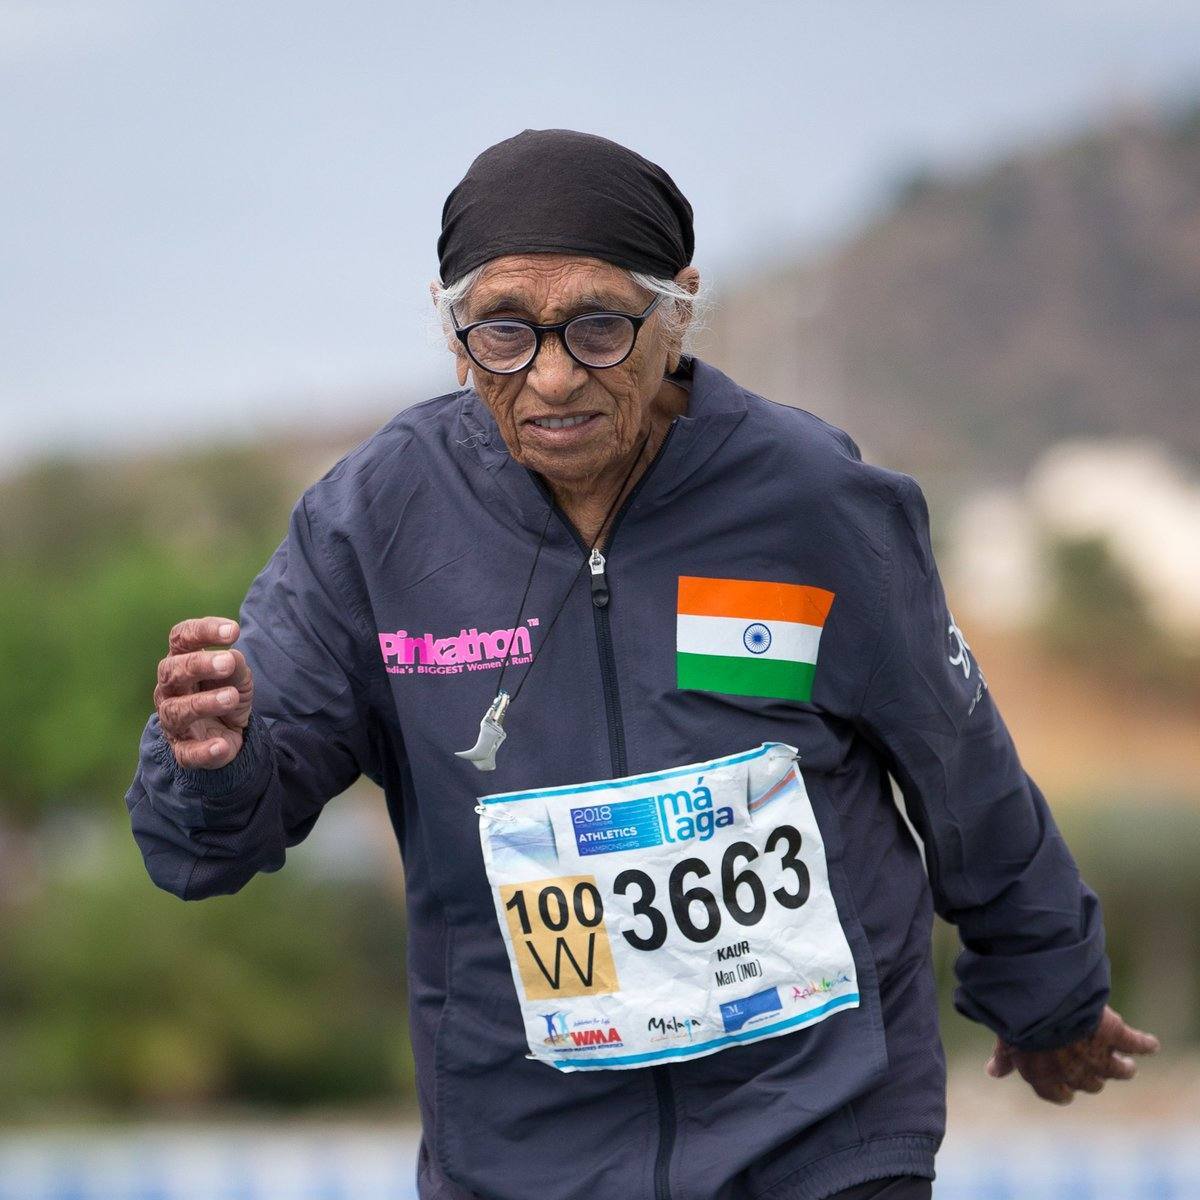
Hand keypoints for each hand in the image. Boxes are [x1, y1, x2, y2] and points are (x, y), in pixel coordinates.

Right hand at [154, 616, 253, 768]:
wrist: (227, 732)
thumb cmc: (225, 690)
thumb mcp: (237, 675)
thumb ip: (235, 664)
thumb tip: (232, 657)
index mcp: (181, 661)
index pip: (181, 638)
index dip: (203, 631)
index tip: (233, 631)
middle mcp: (170, 689)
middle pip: (171, 671)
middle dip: (199, 665)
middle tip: (228, 662)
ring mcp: (173, 720)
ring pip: (176, 711)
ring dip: (204, 703)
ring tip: (231, 697)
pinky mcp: (183, 750)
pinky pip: (188, 752)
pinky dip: (204, 750)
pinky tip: (222, 745)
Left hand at [986, 1005, 1159, 1103]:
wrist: (1038, 998)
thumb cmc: (1015, 1019)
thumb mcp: (1007, 1039)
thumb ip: (1005, 1057)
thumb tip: (992, 1073)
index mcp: (1043, 1076)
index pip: (1058, 1094)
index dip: (1063, 1088)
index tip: (1067, 1086)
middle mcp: (1073, 1072)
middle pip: (1091, 1083)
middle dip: (1093, 1074)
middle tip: (1095, 1061)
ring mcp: (1097, 1055)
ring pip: (1119, 1070)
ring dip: (1122, 1067)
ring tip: (1126, 1063)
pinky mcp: (1114, 1034)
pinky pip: (1136, 1044)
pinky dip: (1144, 1044)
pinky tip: (1151, 1044)